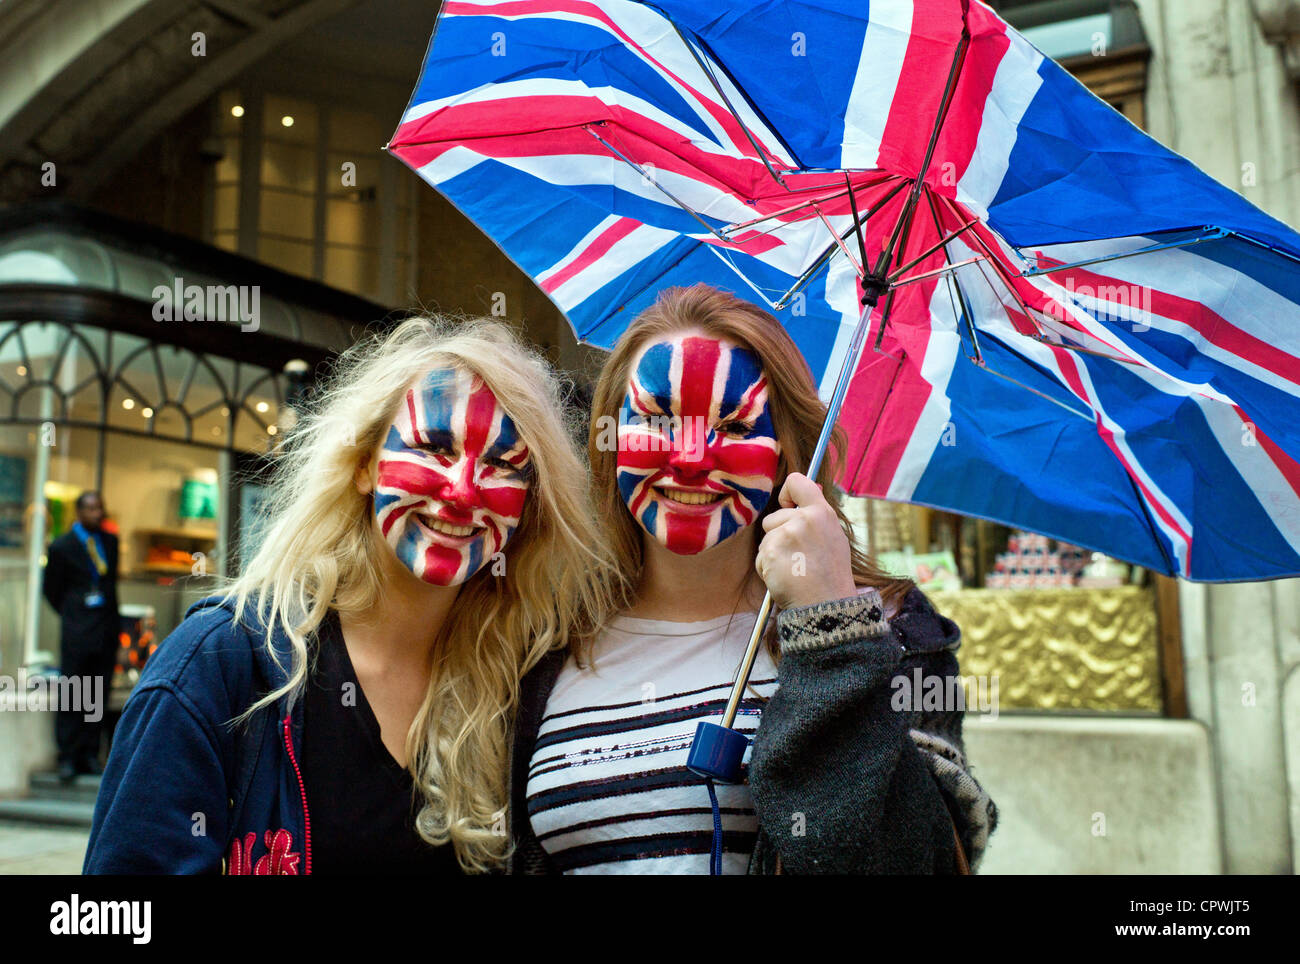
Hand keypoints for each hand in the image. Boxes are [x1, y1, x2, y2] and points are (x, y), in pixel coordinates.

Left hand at [756, 472, 857, 609]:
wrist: (826, 605)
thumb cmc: (830, 575)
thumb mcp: (833, 537)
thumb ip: (817, 515)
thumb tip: (808, 489)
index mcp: (822, 513)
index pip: (796, 481)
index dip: (787, 494)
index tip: (789, 507)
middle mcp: (804, 519)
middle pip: (773, 518)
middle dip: (778, 536)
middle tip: (799, 557)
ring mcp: (786, 535)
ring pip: (766, 539)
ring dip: (773, 554)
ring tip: (794, 569)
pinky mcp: (771, 551)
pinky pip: (760, 556)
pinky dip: (768, 568)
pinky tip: (785, 577)